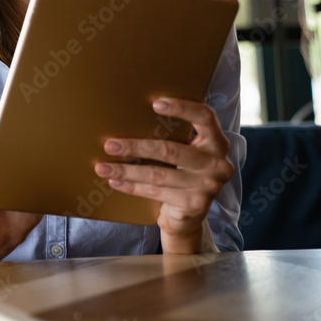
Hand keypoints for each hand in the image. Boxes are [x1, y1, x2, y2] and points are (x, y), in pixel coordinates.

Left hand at [93, 97, 233, 253]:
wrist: (189, 216)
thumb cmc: (182, 173)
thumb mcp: (185, 151)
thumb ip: (175, 134)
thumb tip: (133, 110)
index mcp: (217, 143)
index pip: (205, 118)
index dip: (182, 108)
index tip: (155, 103)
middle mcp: (218, 164)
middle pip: (171, 150)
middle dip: (136, 147)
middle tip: (109, 145)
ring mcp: (208, 186)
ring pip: (158, 174)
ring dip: (126, 170)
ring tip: (102, 167)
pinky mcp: (194, 205)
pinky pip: (155, 192)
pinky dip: (131, 187)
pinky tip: (114, 182)